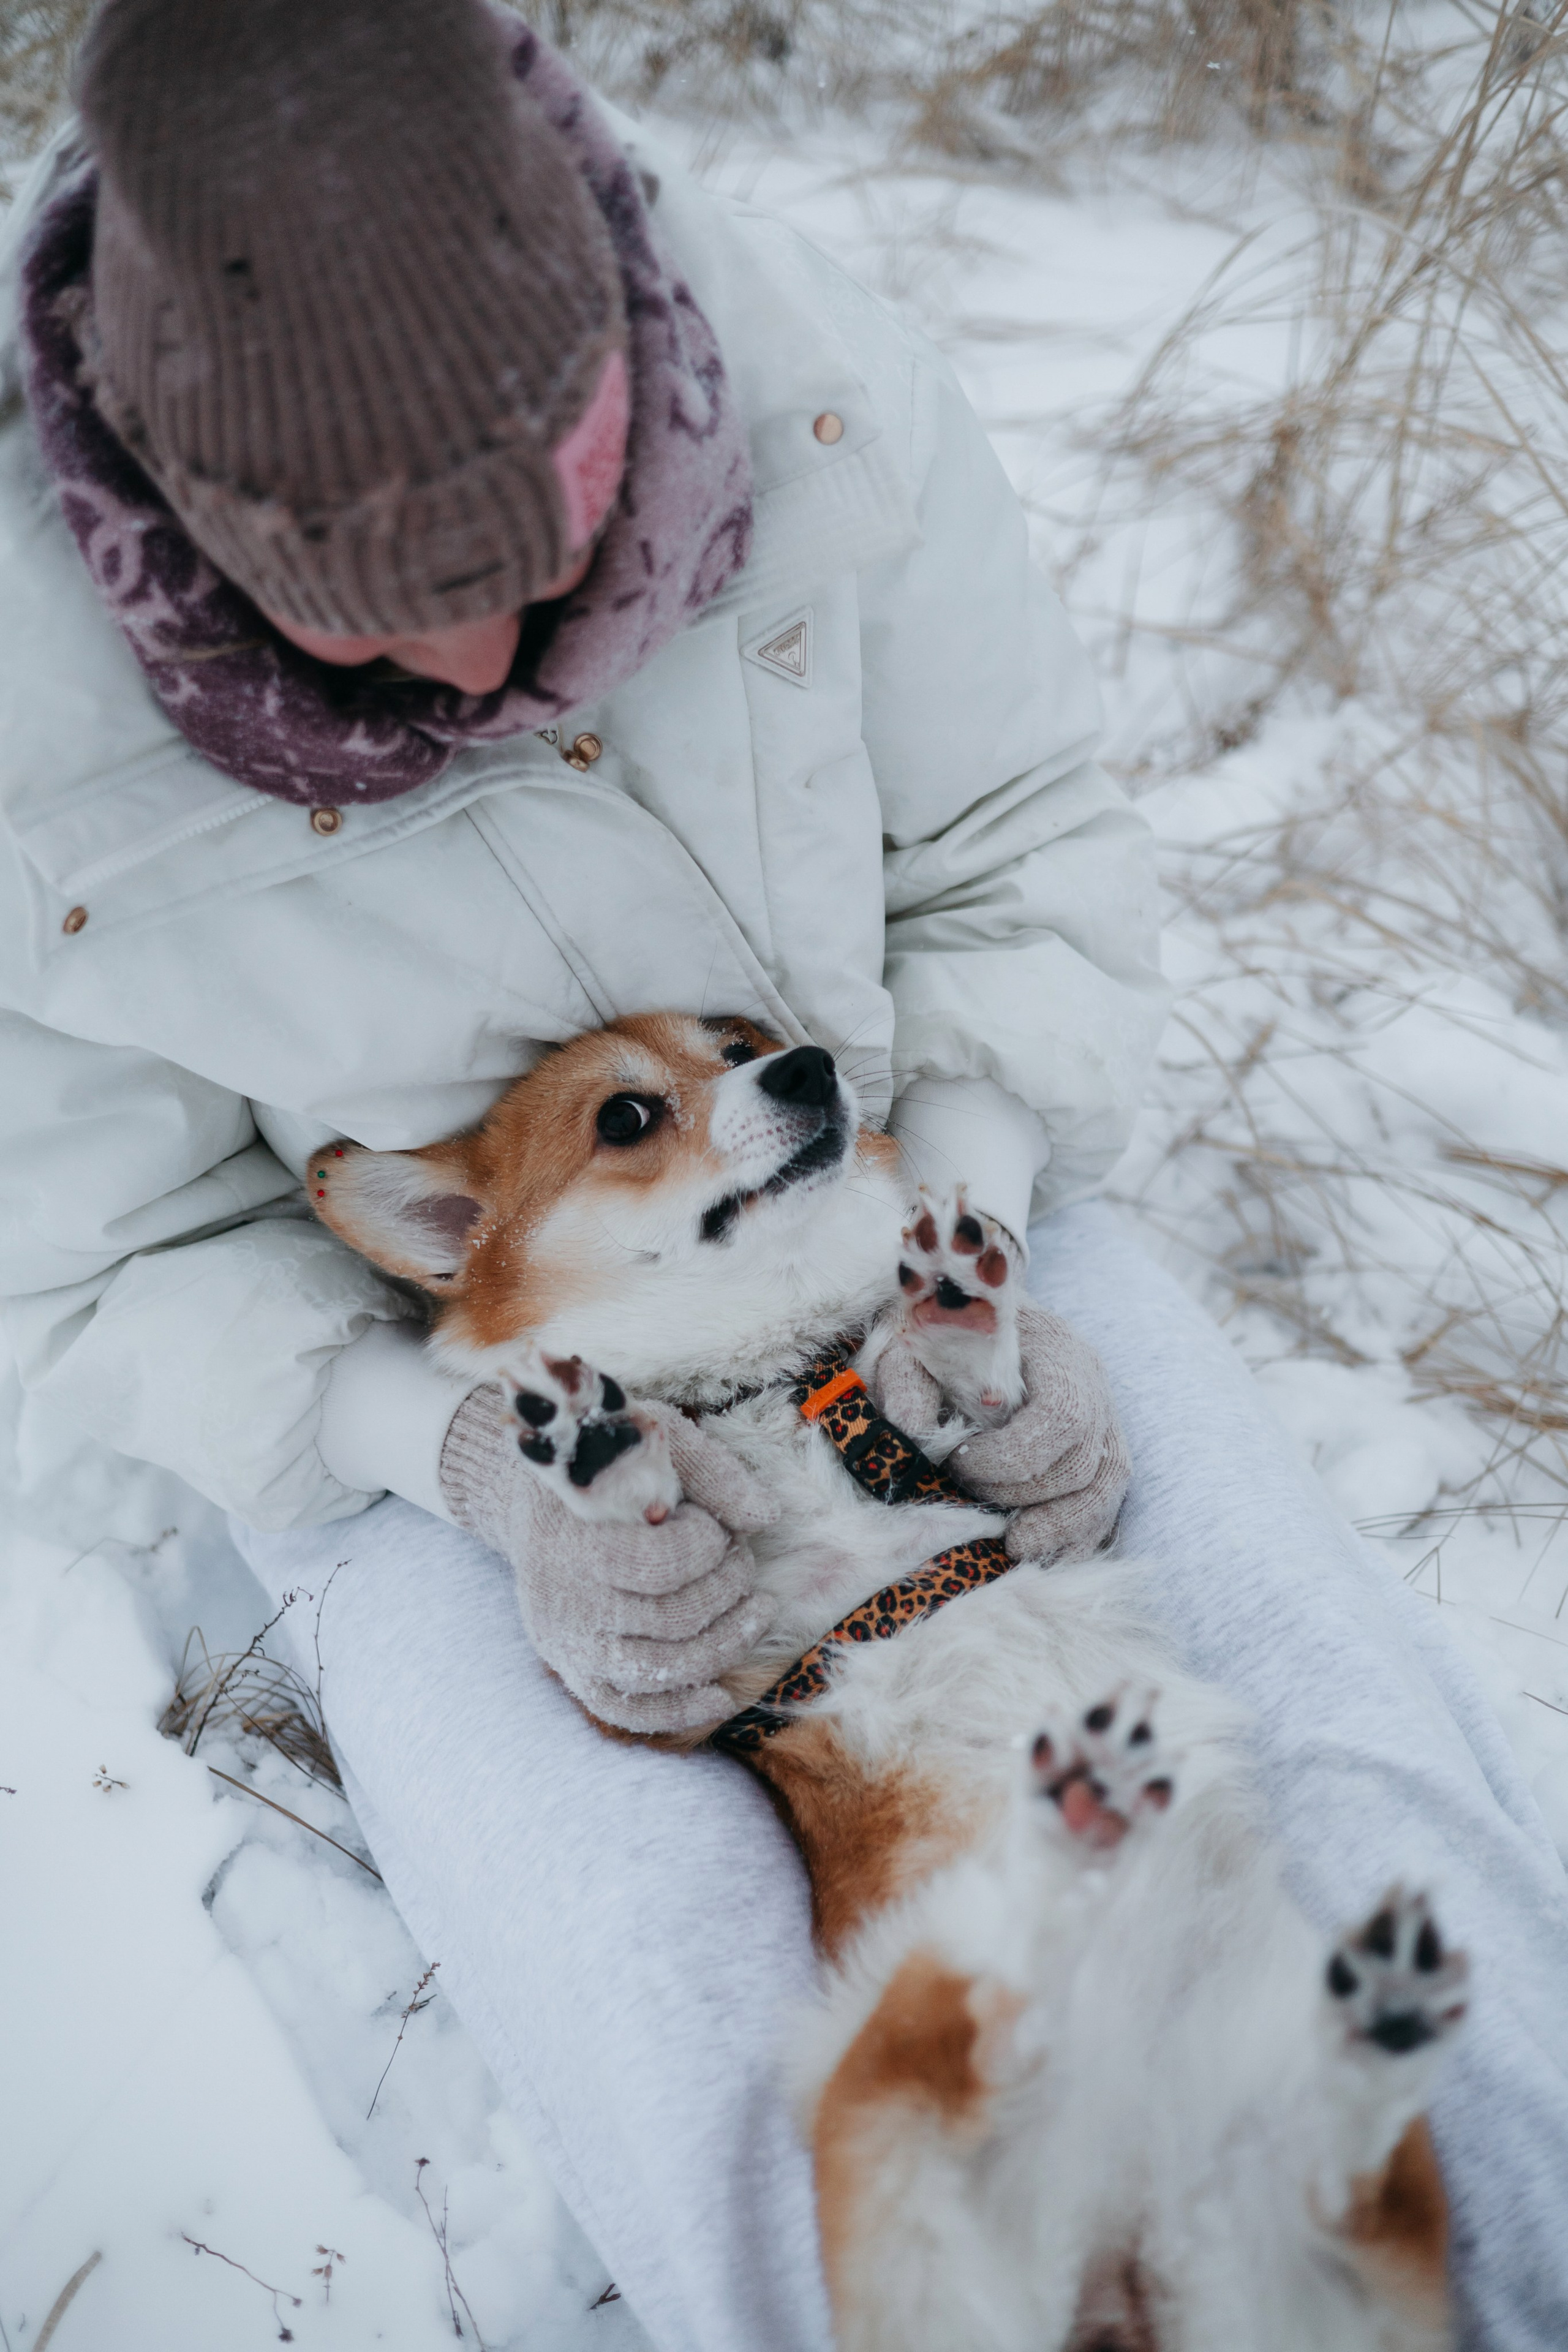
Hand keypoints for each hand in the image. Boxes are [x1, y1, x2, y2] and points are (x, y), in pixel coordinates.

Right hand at [439, 1384, 776, 1732]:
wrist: (534, 1498)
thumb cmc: (603, 1464)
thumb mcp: (652, 1441)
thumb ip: (712, 1472)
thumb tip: (766, 1518)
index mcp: (576, 1540)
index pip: (662, 1564)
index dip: (709, 1545)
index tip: (715, 1525)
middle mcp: (566, 1601)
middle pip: (673, 1621)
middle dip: (728, 1588)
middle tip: (744, 1558)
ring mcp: (568, 1644)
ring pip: (659, 1671)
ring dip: (725, 1646)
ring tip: (758, 1612)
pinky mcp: (573, 1670)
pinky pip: (626, 1710)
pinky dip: (678, 1711)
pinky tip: (722, 1697)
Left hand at [871, 1297, 1127, 1565]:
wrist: (971, 1313)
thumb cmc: (942, 1329)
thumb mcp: (913, 1341)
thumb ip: (905, 1379)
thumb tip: (910, 1431)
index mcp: (1055, 1348)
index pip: (1061, 1416)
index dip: (1013, 1455)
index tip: (959, 1461)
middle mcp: (1092, 1384)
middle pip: (1083, 1461)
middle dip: (1022, 1493)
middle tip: (968, 1492)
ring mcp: (1104, 1420)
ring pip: (1104, 1489)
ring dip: (1059, 1528)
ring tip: (1012, 1548)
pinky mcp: (1098, 1452)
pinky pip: (1105, 1505)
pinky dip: (1077, 1537)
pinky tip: (1039, 1555)